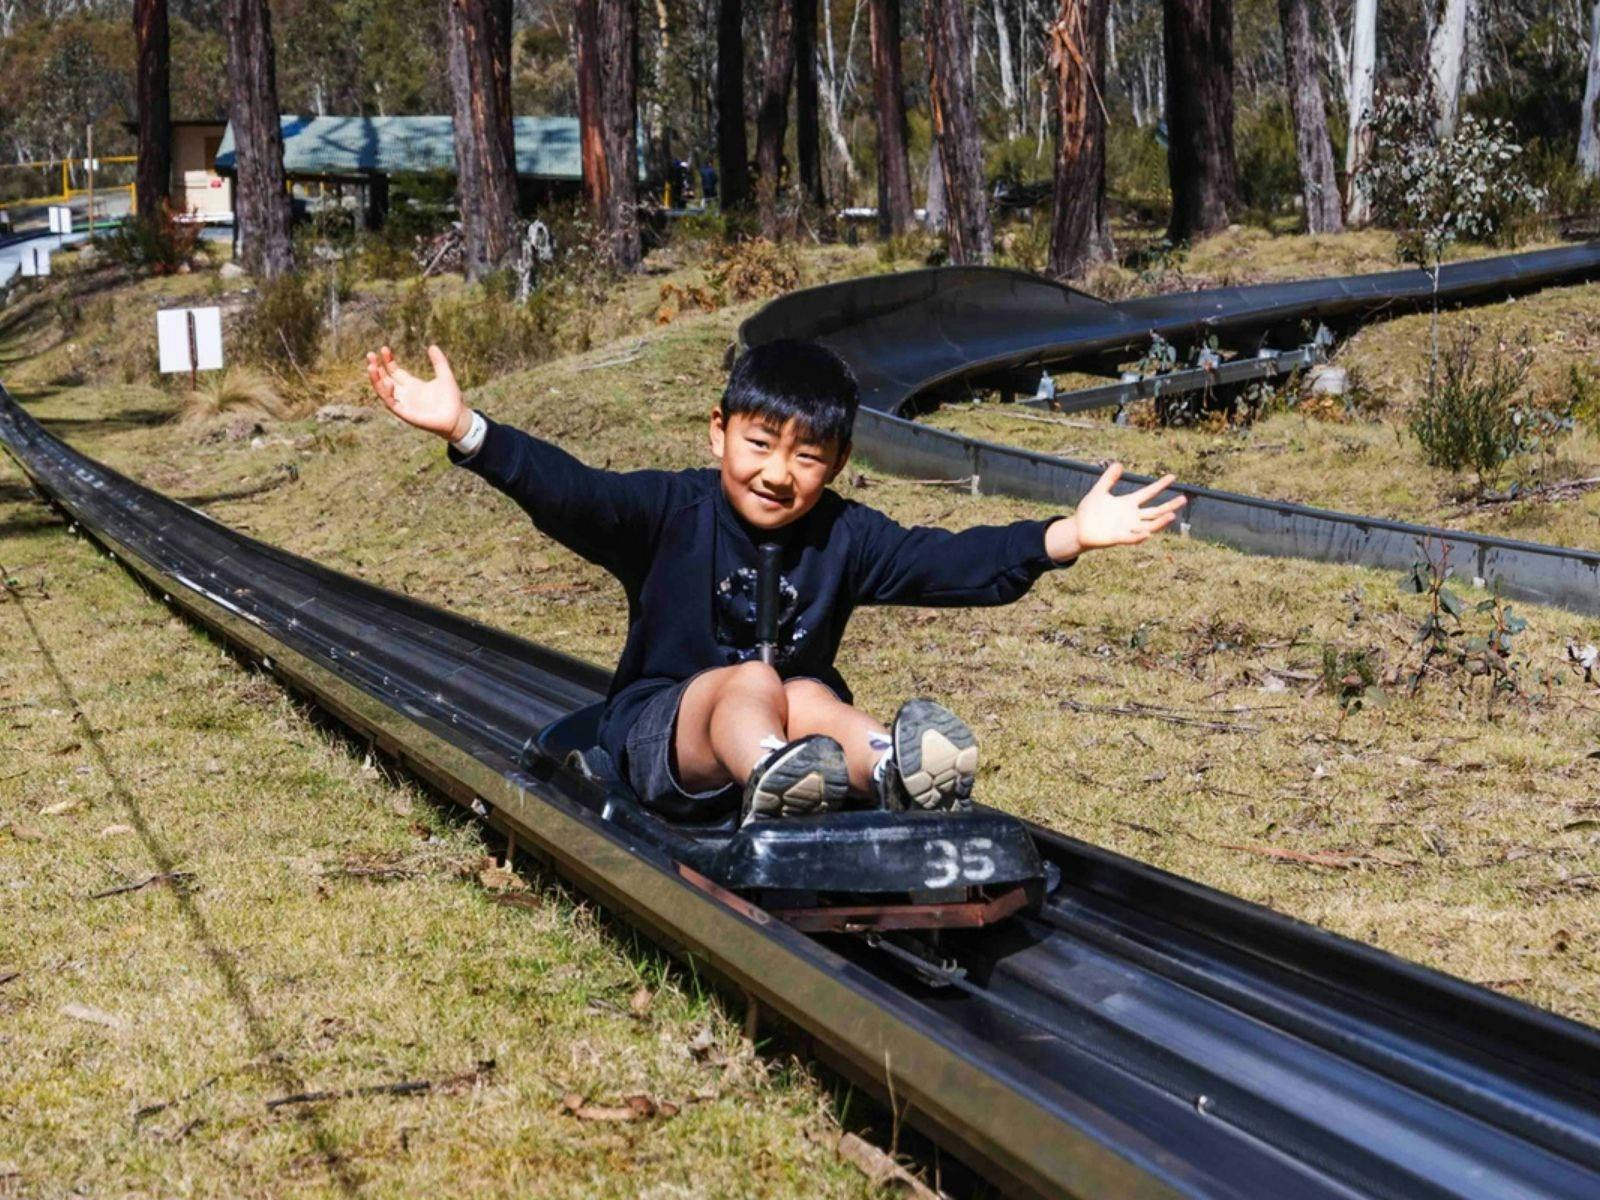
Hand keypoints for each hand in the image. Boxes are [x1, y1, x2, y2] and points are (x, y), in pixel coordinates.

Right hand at [365, 345, 468, 440]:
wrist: (457, 419)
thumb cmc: (451, 400)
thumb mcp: (445, 376)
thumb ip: (439, 362)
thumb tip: (432, 346)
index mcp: (413, 385)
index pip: (394, 371)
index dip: (388, 361)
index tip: (384, 349)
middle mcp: (406, 394)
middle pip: (385, 379)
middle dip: (376, 368)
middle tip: (370, 354)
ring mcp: (405, 403)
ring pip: (384, 391)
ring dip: (376, 380)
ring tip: (371, 366)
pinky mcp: (406, 414)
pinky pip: (392, 403)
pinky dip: (388, 394)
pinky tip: (388, 382)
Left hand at [1046, 463, 1185, 561]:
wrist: (1078, 528)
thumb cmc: (1090, 511)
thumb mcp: (1099, 491)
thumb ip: (1108, 479)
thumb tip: (1119, 464)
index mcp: (1128, 503)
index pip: (1148, 493)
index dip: (1160, 485)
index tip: (1173, 477)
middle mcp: (1131, 516)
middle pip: (1155, 511)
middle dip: (1169, 506)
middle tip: (1184, 499)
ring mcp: (1126, 528)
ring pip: (1148, 525)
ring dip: (1160, 522)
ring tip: (1172, 515)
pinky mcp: (1117, 538)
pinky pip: (1131, 538)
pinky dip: (1139, 536)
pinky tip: (1148, 533)